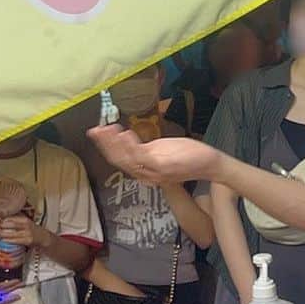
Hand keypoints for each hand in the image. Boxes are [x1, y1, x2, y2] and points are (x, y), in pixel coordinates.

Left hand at [0, 215, 44, 248]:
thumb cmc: (32, 229)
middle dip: (2, 226)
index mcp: (25, 219)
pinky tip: (3, 240)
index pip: (12, 217)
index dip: (3, 219)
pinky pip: (15, 241)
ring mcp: (27, 233)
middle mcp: (26, 225)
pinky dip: (7, 240)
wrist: (43, 237)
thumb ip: (14, 220)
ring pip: (11, 233)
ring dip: (2, 234)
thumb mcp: (24, 221)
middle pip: (11, 224)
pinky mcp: (27, 241)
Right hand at [88, 123, 217, 183]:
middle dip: (105, 144)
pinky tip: (125, 134)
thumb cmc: (187, 156)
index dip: (106, 146)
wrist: (209, 164)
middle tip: (95, 129)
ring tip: (107, 129)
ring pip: (127, 159)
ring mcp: (154, 171)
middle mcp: (146, 174)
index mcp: (144, 169)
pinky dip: (131, 146)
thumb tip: (129, 140)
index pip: (120, 158)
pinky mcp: (163, 166)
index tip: (97, 131)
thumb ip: (145, 150)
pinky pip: (142, 157)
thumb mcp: (162, 152)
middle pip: (119, 160)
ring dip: (114, 144)